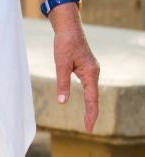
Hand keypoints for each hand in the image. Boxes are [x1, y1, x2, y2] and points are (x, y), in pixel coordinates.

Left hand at [50, 9, 100, 132]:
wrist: (68, 28)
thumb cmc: (64, 44)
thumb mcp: (61, 64)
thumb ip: (62, 83)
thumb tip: (62, 102)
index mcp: (90, 73)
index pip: (92, 99)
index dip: (91, 114)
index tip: (89, 128)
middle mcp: (93, 72)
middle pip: (94, 97)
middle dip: (92, 113)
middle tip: (88, 128)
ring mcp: (91, 70)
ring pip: (92, 92)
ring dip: (91, 106)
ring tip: (88, 120)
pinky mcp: (86, 68)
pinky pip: (89, 86)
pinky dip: (88, 97)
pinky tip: (87, 103)